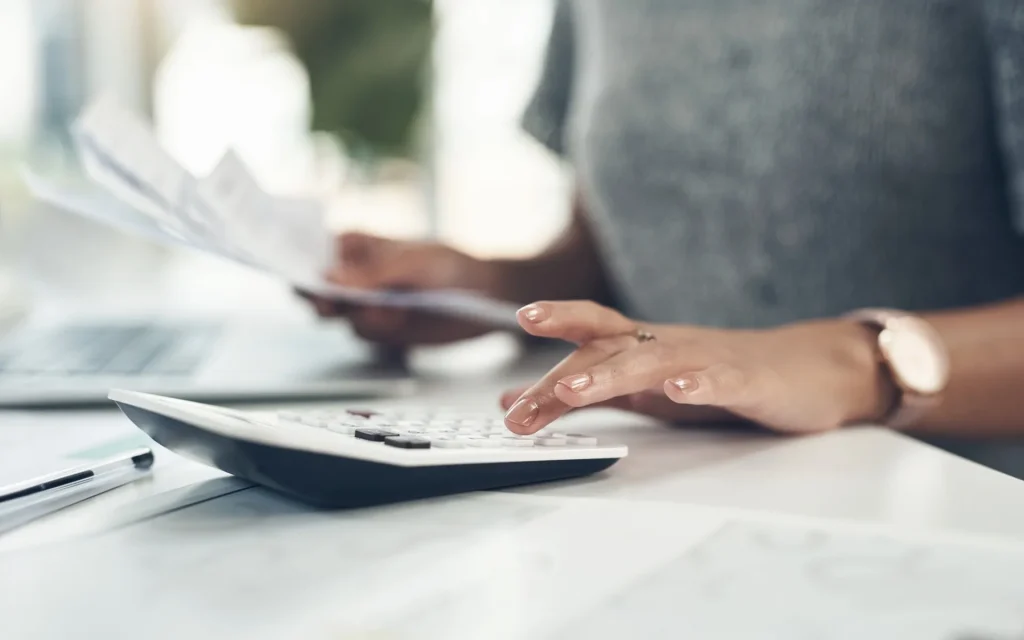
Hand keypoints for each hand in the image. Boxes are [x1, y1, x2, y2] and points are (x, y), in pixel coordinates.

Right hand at [302, 232, 506, 345]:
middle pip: (313, 290)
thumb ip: (370, 274)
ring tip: (393, 308)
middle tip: (333, 303)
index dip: (291, 259)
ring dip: (361, 315)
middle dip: (320, 298)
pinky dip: (379, 330)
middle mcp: (351, 275)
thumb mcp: (412, 262)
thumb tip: (328, 280)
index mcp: (353, 245)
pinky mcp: (379, 329)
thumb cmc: (450, 265)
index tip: (288, 270)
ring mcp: (363, 303)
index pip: (309, 250)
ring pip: (337, 317)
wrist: (485, 297)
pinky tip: (401, 319)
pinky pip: (362, 334)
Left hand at [501, 301, 895, 434]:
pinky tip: (681, 391)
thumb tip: (514, 400)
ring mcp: (707, 359)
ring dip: (611, 375)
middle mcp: (666, 345)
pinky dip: (700, 384)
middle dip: (562, 373)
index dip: (547, 360)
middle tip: (520, 403)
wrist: (807, 366)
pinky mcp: (747, 380)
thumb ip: (583, 391)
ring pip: (652, 361)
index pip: (586, 348)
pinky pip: (722, 380)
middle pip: (607, 348)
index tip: (506, 384)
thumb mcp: (642, 387)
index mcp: (641, 347)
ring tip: (576, 393)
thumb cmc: (715, 375)